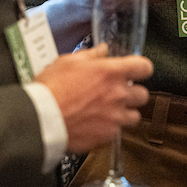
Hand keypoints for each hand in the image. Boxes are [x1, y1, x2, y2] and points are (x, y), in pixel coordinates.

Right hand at [35, 44, 152, 153]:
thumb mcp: (68, 62)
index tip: (134, 71)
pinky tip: (96, 123)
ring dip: (125, 113)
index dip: (140, 69)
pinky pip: (117, 131)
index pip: (145, 67)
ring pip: (135, 116)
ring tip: (110, 111)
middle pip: (143, 94)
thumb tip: (103, 50)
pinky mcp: (107, 135)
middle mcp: (118, 94)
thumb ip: (91, 55)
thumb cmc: (51, 88)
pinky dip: (110, 128)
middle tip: (118, 93)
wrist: (41, 119)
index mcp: (111, 72)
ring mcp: (115, 117)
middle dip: (133, 94)